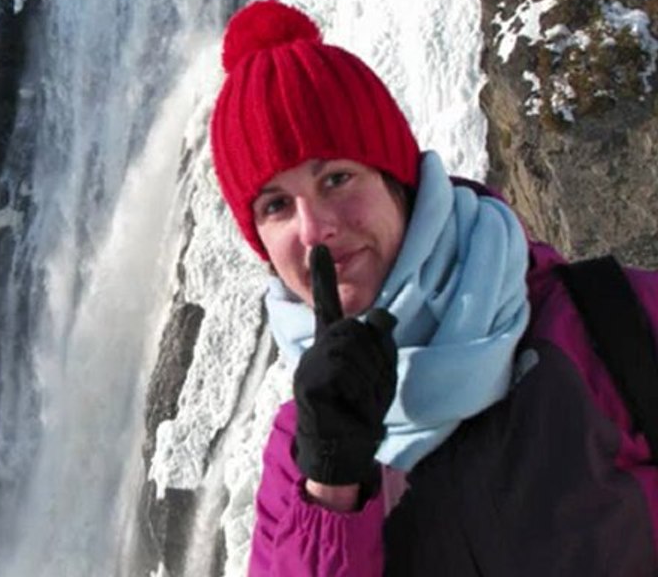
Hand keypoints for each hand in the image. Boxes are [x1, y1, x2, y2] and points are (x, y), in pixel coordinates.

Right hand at [292, 244, 397, 487]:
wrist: (335, 446)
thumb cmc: (355, 408)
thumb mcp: (371, 371)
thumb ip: (374, 343)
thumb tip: (382, 317)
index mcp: (328, 342)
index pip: (325, 302)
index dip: (321, 274)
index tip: (318, 246)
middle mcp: (318, 348)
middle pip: (360, 329)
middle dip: (375, 354)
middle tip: (368, 385)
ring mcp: (312, 364)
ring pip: (357, 348)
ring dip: (370, 375)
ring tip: (359, 398)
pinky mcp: (311, 381)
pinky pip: (347, 370)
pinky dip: (359, 389)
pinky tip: (350, 405)